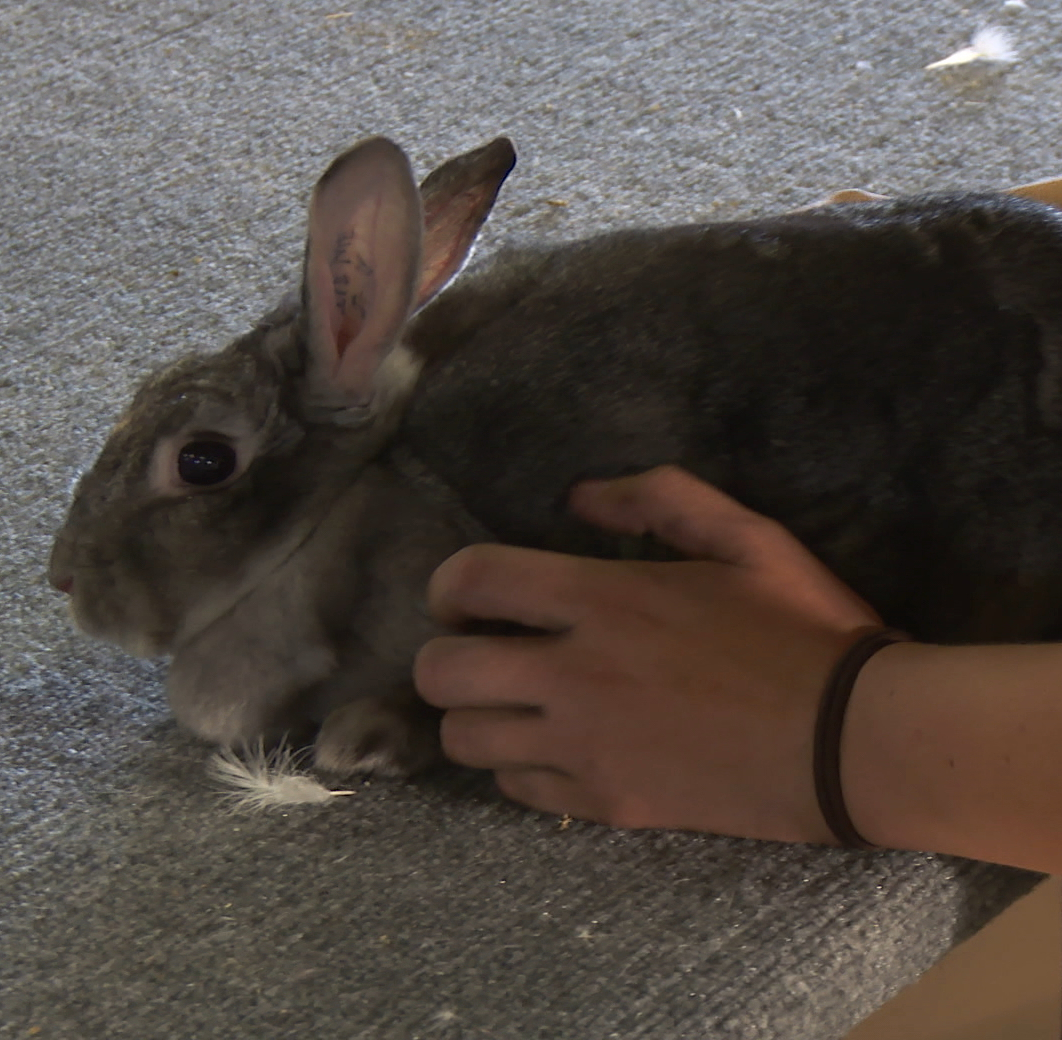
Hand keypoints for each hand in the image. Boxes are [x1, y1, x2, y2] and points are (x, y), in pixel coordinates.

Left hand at [414, 467, 881, 840]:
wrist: (854, 743)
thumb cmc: (803, 629)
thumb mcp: (746, 536)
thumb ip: (658, 497)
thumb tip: (580, 496)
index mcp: (604, 600)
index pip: (472, 580)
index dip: (446, 584)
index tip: (464, 598)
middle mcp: (575, 674)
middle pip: (442, 672)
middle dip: (445, 656)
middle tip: (482, 651)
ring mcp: (584, 746)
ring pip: (464, 740)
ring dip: (473, 716)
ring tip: (511, 704)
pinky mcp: (606, 801)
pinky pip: (514, 790)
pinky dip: (518, 768)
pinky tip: (554, 749)